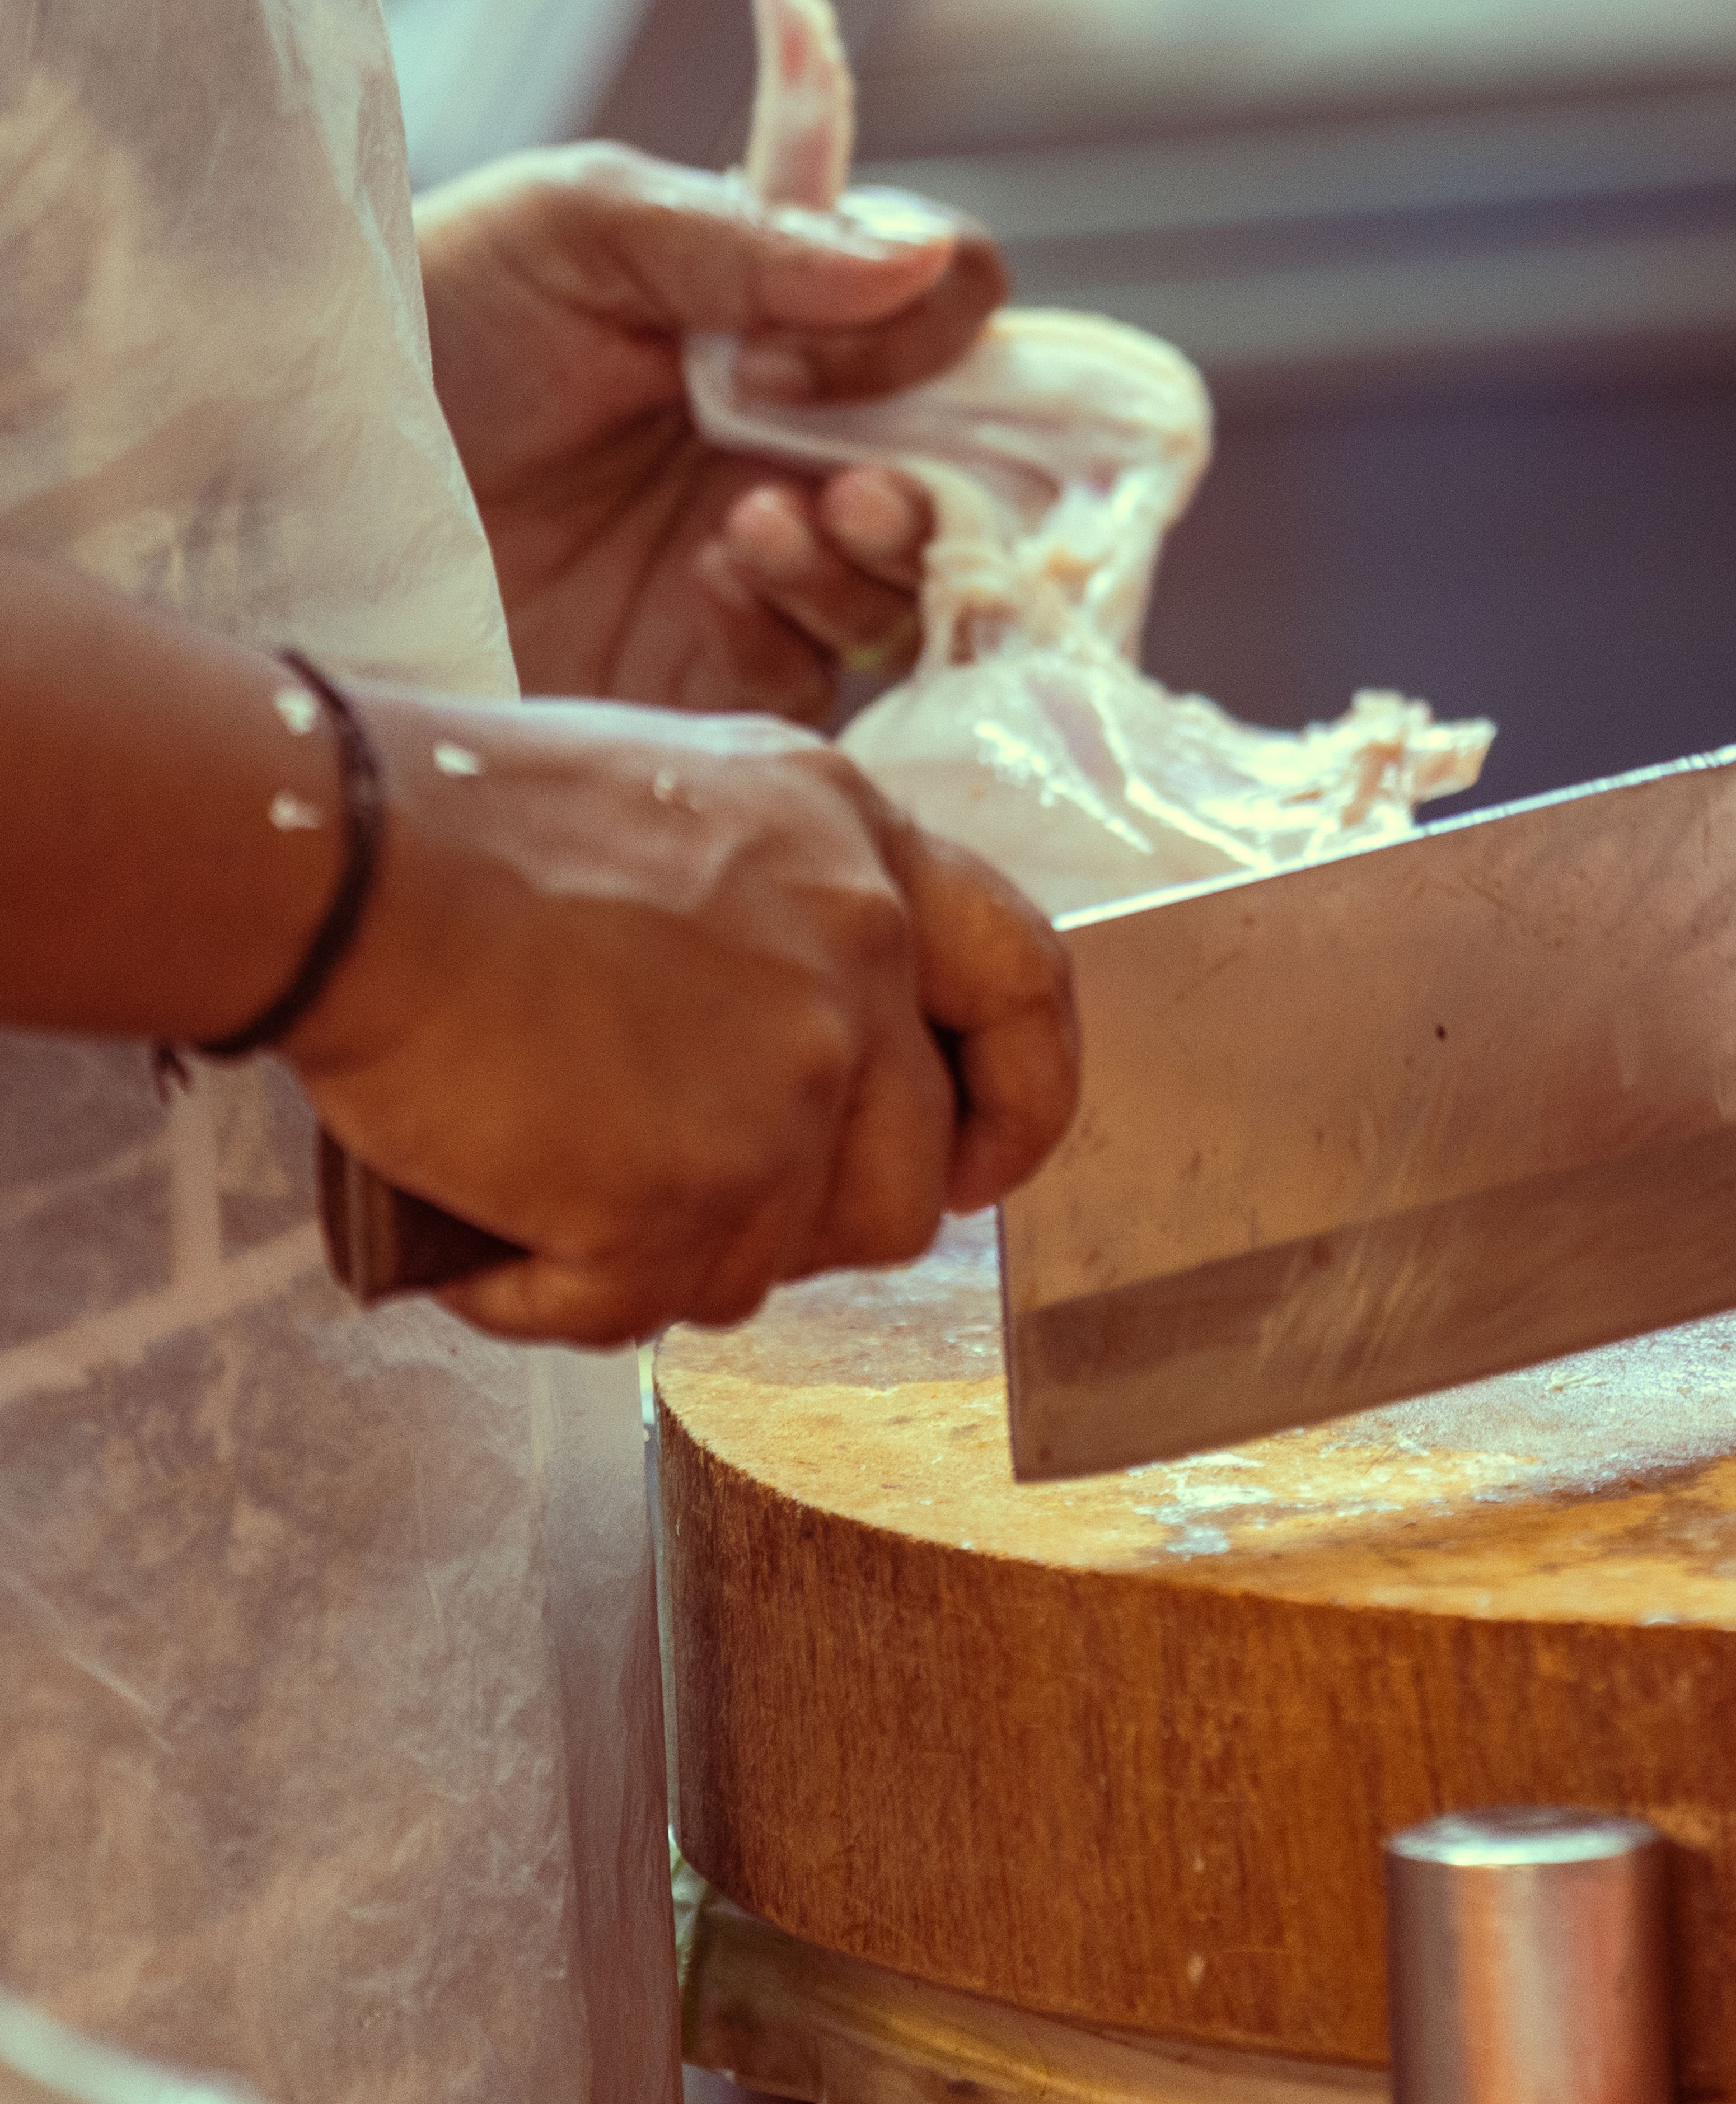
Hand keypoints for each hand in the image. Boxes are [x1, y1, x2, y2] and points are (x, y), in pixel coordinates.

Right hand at [281, 688, 1077, 1343]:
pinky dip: (556, 1298)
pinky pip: (642, 1304)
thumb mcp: (682, 799)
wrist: (342, 855)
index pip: (1025, 985)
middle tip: (689, 1209)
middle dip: (806, 1222)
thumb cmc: (457, 820)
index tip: (975, 1168)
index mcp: (859, 843)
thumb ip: (774, 907)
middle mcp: (859, 955)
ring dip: (676, 1259)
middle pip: (903, 1175)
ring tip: (557, 1205)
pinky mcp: (692, 1186)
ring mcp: (791, 1078)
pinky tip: (489, 1250)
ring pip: (780, 1256)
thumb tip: (769, 1037)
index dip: (1020, 1098)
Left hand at [416, 143, 1009, 722]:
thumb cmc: (430, 322)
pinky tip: (716, 582)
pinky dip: (802, 620)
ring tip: (759, 528)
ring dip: (873, 554)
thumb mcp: (575, 228)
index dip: (928, 330)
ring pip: (922, 577)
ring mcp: (779, 560)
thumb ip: (749, 236)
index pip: (950, 311)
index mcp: (792, 320)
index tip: (799, 346)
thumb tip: (926, 257)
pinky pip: (834, 668)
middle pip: (974, 461)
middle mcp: (807, 440)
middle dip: (937, 477)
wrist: (297, 480)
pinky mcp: (729, 673)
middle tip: (847, 481)